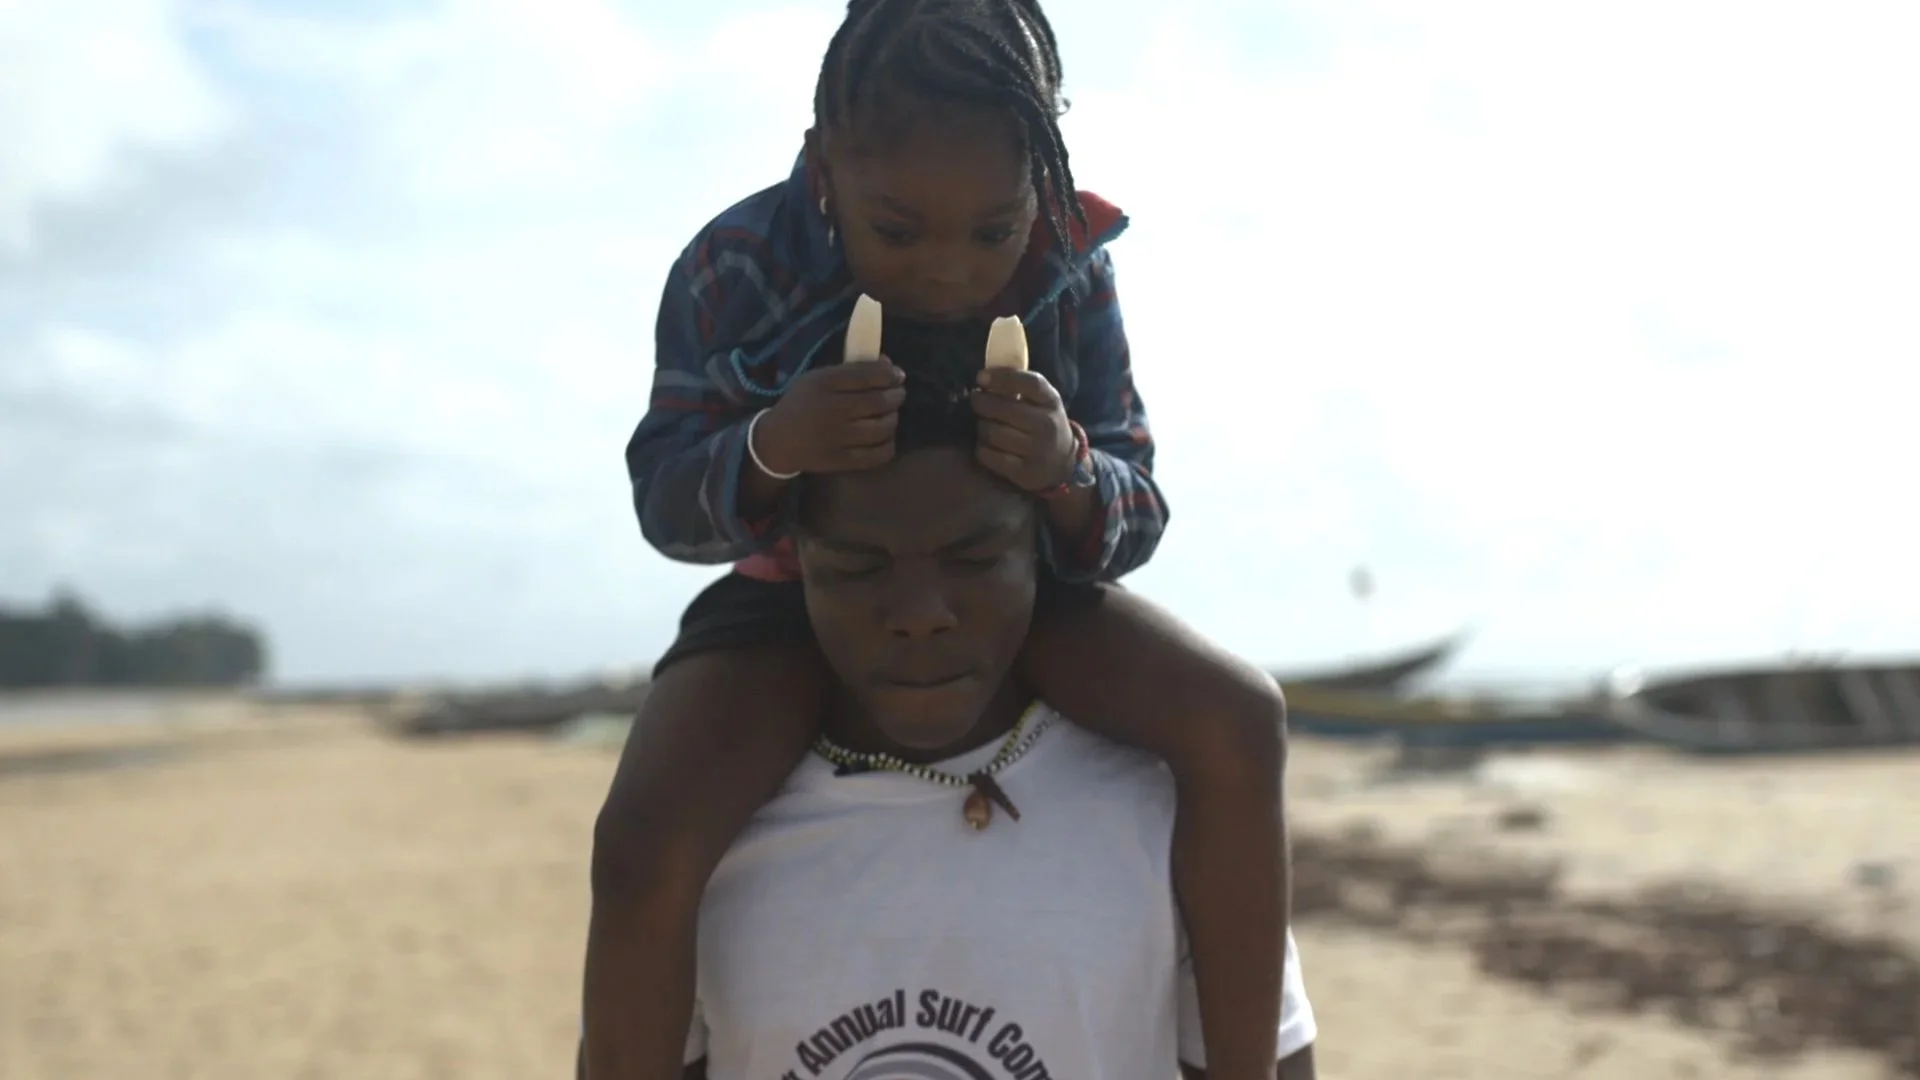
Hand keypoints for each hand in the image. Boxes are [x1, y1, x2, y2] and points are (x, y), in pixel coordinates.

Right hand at [754, 360, 906, 475]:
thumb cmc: (802, 404)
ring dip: (893, 418)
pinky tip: (885, 437)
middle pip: (879, 401)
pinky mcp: (840, 461)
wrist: (777, 441)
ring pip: (881, 428)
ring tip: (890, 414)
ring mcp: (836, 438)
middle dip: (896, 396)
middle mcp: (830, 409)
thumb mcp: (818, 379)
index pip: (867, 375)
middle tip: (897, 394)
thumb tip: (889, 366)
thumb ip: (852, 371)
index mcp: (823, 384)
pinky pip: (876, 455)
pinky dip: (888, 444)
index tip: (898, 375)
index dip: (889, 374)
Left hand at [970, 368, 1077, 492]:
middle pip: (1004, 409)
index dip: (1002, 377)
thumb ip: (1020, 386)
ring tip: (984, 424)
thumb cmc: (1044, 424)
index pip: (1030, 383)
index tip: (981, 377)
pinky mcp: (1023, 472)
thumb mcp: (1042, 402)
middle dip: (982, 402)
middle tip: (976, 400)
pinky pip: (989, 456)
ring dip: (981, 426)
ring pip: (992, 433)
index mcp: (1051, 402)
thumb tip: (985, 376)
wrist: (1063, 464)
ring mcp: (1036, 451)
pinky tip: (987, 445)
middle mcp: (1046, 425)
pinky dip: (982, 448)